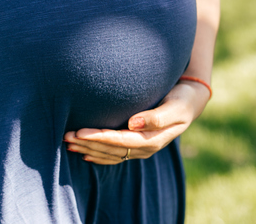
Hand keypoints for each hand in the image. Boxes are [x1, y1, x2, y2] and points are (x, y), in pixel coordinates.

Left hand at [62, 80, 209, 164]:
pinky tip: (83, 152)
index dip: (99, 138)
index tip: (80, 132)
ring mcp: (140, 149)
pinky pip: (114, 155)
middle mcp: (145, 147)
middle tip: (65, 136)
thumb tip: (134, 123)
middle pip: (111, 150)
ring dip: (88, 150)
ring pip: (110, 154)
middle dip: (88, 144)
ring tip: (67, 143)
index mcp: (153, 139)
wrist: (190, 102)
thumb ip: (157, 116)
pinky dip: (98, 155)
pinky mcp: (136, 145)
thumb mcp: (175, 106)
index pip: (120, 141)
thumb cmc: (181, 100)